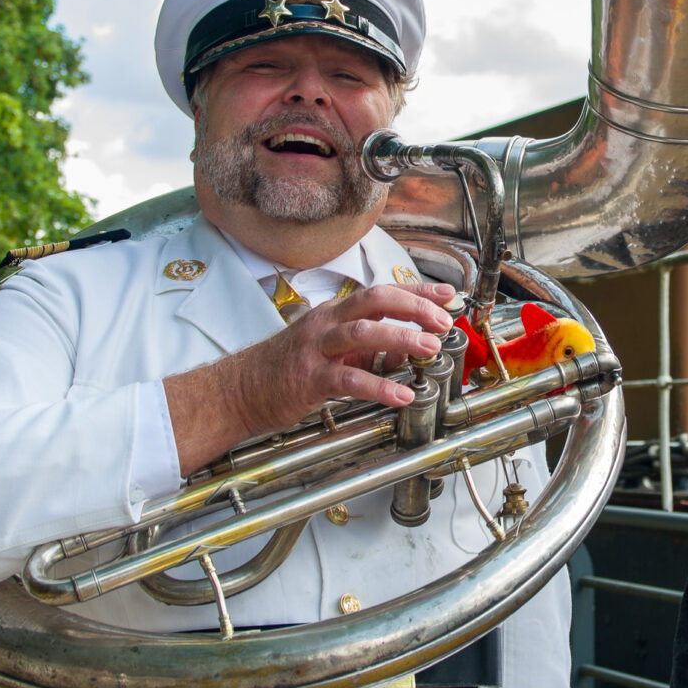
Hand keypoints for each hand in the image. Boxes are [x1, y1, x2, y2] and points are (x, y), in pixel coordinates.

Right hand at [165, 281, 457, 473]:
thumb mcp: (331, 348)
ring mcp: (316, 349)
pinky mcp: (309, 379)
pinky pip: (349, 379)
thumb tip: (407, 343)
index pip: (381, 292)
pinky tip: (402, 395)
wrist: (240, 390)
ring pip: (362, 333)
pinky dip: (378, 386)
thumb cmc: (287, 368)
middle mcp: (326, 323)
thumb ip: (367, 344)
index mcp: (334, 313)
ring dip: (400, 338)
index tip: (447, 295)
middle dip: (413, 307)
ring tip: (430, 348)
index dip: (416, 292)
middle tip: (443, 320)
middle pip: (373, 301)